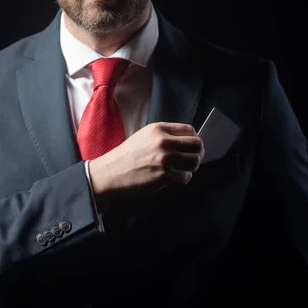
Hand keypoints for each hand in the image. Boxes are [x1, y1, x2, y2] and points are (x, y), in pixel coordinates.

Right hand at [89, 122, 203, 207]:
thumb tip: (186, 142)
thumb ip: (164, 136)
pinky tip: (175, 178)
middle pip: (197, 145)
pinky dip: (183, 178)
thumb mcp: (144, 136)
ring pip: (195, 161)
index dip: (193, 139)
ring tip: (184, 169)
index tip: (190, 146)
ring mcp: (165, 159)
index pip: (190, 130)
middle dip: (197, 153)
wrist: (110, 173)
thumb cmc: (126, 156)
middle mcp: (164, 142)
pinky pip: (186, 177)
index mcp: (159, 129)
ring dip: (192, 166)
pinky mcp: (164, 176)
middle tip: (192, 158)